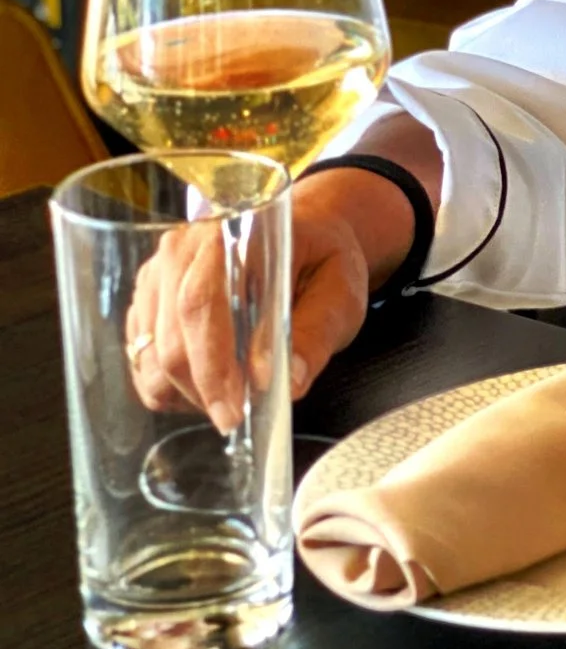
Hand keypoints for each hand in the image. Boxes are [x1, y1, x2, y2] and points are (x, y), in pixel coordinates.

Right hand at [126, 170, 407, 430]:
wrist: (309, 230)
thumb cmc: (325, 258)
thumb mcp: (341, 292)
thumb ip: (316, 333)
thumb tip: (288, 382)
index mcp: (232, 235)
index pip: (202, 305)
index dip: (212, 366)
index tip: (232, 410)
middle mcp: (184, 250)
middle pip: (170, 337)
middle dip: (200, 390)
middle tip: (233, 418)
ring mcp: (158, 273)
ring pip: (149, 354)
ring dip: (182, 391)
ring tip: (228, 396)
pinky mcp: (148, 297)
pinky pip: (141, 356)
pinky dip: (167, 383)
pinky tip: (206, 384)